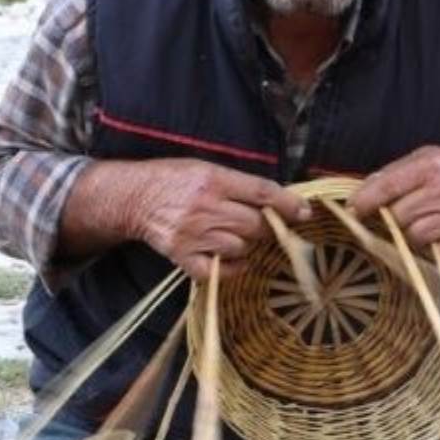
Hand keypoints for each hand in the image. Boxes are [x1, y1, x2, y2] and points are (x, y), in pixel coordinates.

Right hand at [127, 159, 309, 280]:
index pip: (262, 193)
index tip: (305, 213)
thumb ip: (240, 183)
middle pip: (255, 225)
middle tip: (260, 224)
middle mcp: (205, 207)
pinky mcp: (181, 255)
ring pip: (241, 248)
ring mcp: (193, 234)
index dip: (288, 204)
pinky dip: (232, 267)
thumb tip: (280, 199)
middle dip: (265, 227)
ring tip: (236, 235)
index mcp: (214, 180)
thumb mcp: (207, 168)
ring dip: (246, 244)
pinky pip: (218, 271)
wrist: (135, 198)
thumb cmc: (175, 179)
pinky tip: (231, 258)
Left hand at [347, 145, 439, 259]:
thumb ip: (389, 175)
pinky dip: (429, 247)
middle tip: (396, 214)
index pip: (388, 186)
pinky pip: (434, 252)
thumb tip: (355, 197)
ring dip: (410, 233)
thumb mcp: (419, 159)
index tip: (351, 210)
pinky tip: (435, 232)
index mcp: (430, 166)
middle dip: (390, 218)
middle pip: (398, 217)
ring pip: (414, 236)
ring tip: (420, 220)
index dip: (364, 201)